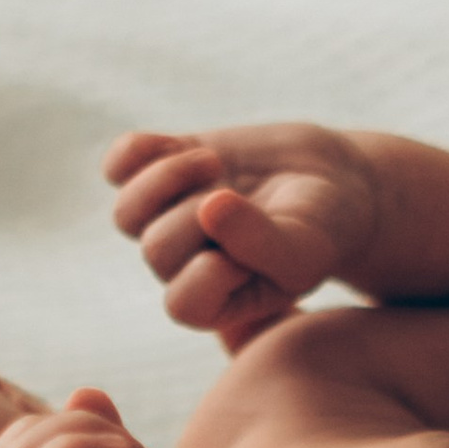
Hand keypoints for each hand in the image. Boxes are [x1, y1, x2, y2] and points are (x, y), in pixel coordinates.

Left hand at [106, 122, 383, 349]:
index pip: (183, 303)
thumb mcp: (306, 247)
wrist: (330, 182)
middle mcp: (184, 266)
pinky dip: (139, 150)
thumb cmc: (322, 228)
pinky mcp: (165, 171)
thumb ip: (263, 244)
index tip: (253, 244)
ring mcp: (170, 218)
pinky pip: (118, 165)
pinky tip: (181, 144)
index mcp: (216, 302)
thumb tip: (209, 206)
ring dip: (167, 179)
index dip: (212, 269)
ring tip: (213, 163)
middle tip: (238, 193)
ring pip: (127, 213)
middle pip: (157, 251)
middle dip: (196, 215)